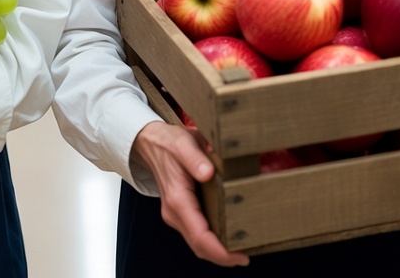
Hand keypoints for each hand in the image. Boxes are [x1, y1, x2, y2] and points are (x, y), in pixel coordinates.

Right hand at [131, 121, 249, 267]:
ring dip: (218, 251)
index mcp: (177, 199)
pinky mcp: (180, 213)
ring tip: (242, 248)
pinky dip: (212, 242)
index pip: (199, 236)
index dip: (220, 252)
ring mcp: (176, 215)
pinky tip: (227, 236)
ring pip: (198, 244)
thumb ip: (195, 158)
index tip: (241, 256)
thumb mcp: (183, 143)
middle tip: (247, 256)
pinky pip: (196, 234)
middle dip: (223, 257)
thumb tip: (208, 173)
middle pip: (200, 246)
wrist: (152, 143)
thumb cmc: (169, 143)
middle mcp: (175, 213)